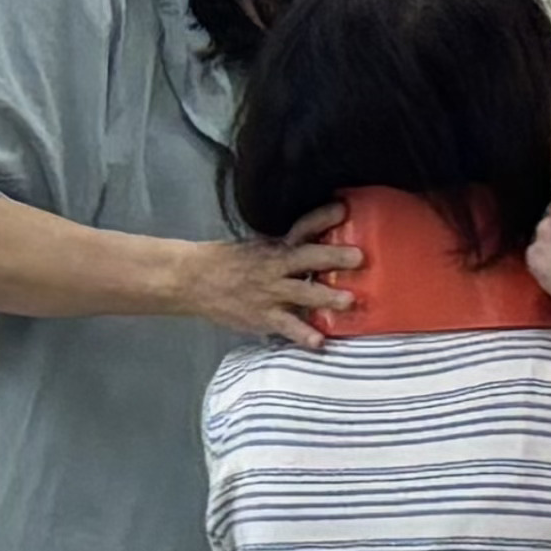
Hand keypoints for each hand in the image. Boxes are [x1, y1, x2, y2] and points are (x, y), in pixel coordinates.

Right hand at [174, 209, 359, 347]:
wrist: (191, 280)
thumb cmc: (229, 262)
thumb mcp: (258, 248)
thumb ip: (287, 249)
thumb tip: (323, 242)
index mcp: (276, 247)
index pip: (303, 227)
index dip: (323, 217)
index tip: (343, 208)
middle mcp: (276, 267)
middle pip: (308, 258)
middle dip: (333, 257)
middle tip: (359, 258)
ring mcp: (270, 293)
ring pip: (303, 294)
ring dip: (326, 298)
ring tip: (348, 301)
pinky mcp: (264, 317)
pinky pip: (287, 327)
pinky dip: (303, 335)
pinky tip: (319, 342)